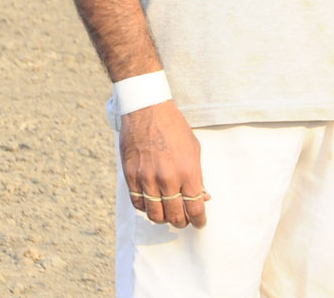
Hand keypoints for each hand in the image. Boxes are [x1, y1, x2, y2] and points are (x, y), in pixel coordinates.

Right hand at [119, 101, 206, 228]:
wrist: (147, 110)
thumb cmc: (174, 127)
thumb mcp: (194, 149)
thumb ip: (198, 176)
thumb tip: (202, 197)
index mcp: (187, 172)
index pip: (195, 208)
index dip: (199, 220)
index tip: (200, 223)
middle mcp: (167, 179)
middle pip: (175, 216)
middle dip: (182, 222)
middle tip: (184, 220)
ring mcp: (147, 179)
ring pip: (155, 215)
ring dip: (163, 218)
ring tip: (167, 213)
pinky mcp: (130, 176)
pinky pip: (138, 203)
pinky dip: (146, 208)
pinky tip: (151, 203)